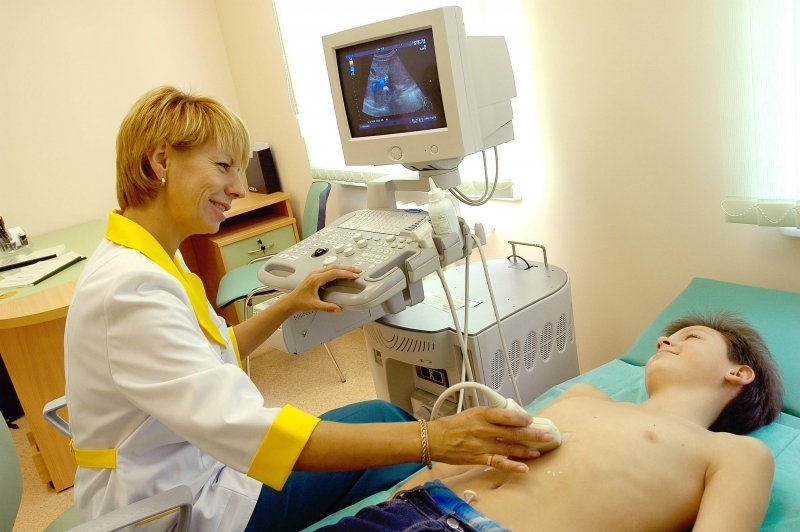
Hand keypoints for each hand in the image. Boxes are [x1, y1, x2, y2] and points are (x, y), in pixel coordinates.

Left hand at [281, 264, 361, 312]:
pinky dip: (338, 270)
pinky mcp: (315, 276)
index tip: (354, 275)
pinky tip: (343, 273)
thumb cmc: (300, 302)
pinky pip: (329, 270)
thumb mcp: (314, 306)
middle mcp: (315, 274)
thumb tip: (338, 308)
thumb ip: (327, 307)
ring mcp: (315, 274)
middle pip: (335, 266)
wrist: (291, 301)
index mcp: (316, 279)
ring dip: (343, 268)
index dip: (346, 273)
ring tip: (353, 271)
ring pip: (332, 267)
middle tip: (358, 271)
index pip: (334, 273)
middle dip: (348, 268)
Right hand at [427, 407, 551, 472]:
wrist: (434, 439)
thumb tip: (509, 417)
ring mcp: (482, 445)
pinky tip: (523, 467)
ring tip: (539, 450)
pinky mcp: (479, 458)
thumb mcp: (471, 412)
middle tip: (547, 435)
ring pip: (509, 447)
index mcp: (482, 414)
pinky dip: (512, 466)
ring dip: (526, 449)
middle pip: (513, 432)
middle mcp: (484, 429)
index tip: (532, 420)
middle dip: (533, 434)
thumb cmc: (452, 425)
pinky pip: (498, 462)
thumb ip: (490, 415)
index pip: (506, 415)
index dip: (521, 418)